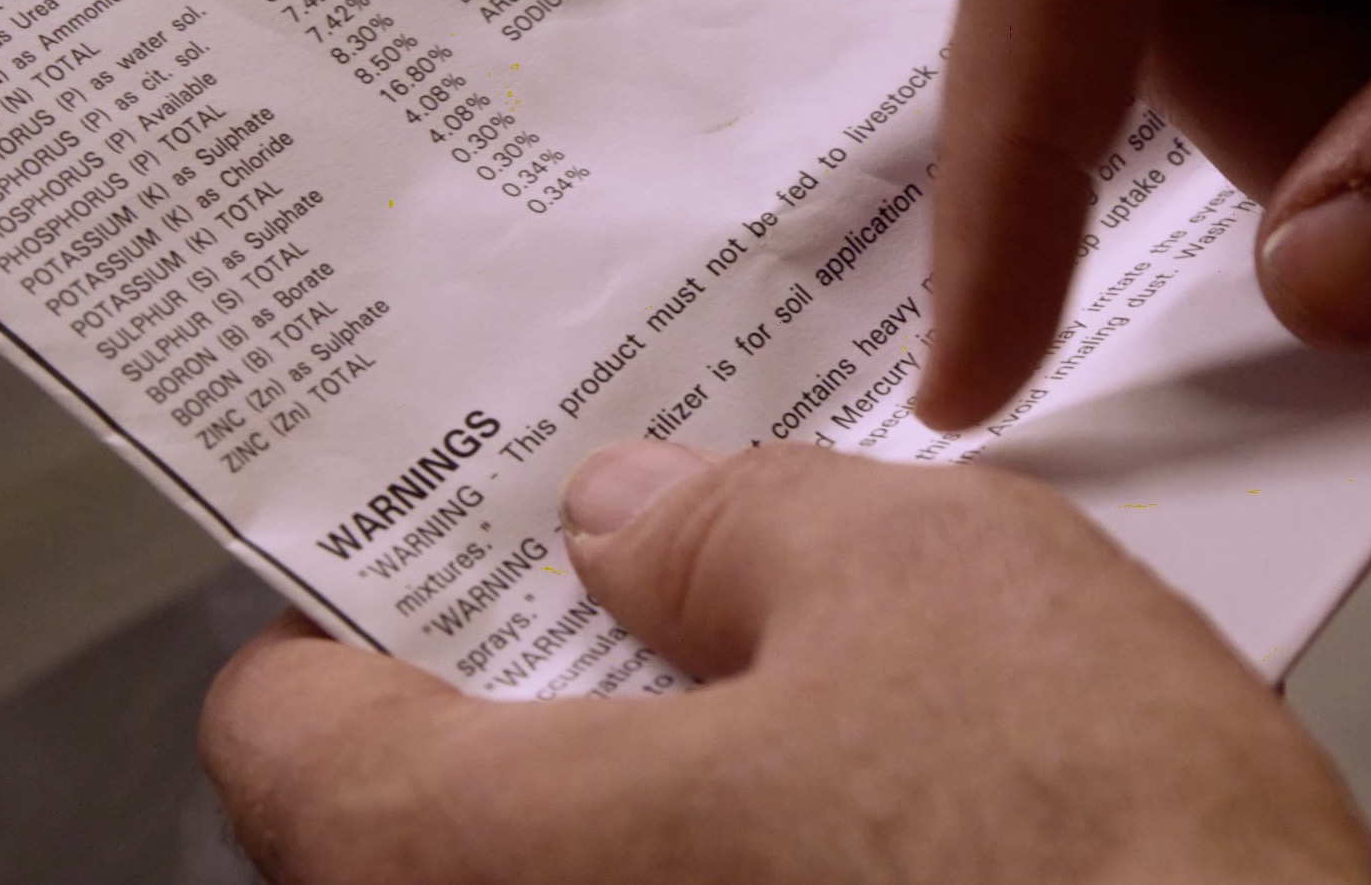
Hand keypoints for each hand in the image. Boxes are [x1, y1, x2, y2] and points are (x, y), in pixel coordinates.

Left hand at [202, 441, 1370, 883]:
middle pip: (441, 832)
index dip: (368, 611)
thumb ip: (743, 526)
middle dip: (564, 699)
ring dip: (691, 812)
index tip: (459, 550)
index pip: (284, 732)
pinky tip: (920, 836)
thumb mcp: (920, 575)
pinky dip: (790, 883)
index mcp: (465, 862)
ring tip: (842, 704)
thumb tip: (649, 522)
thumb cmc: (1086, 864)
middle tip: (689, 587)